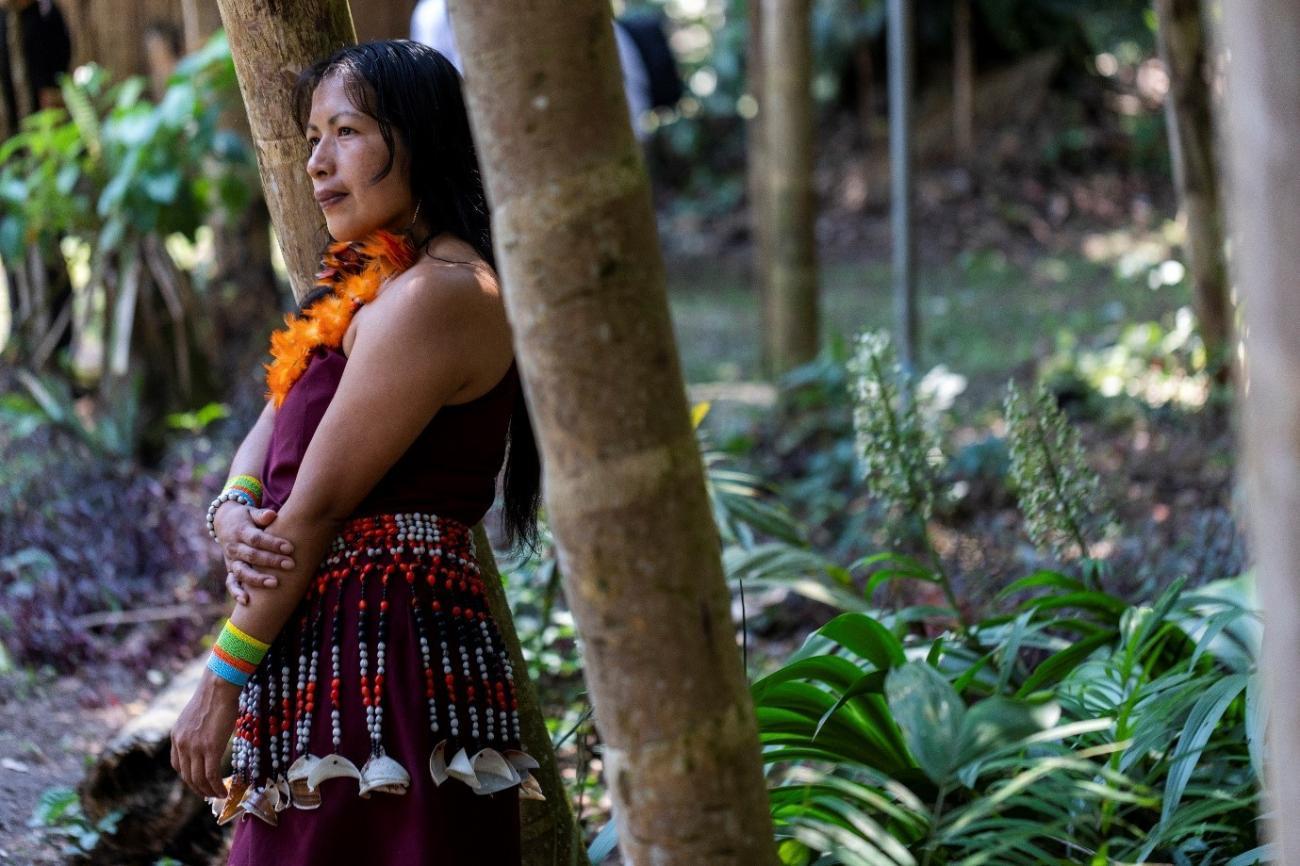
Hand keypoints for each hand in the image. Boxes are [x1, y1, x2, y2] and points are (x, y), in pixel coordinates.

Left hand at [171, 669, 240, 798]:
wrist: (219, 685)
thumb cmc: (214, 694)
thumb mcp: (196, 715)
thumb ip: (196, 730)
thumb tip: (208, 737)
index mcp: (176, 736)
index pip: (177, 765)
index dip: (188, 777)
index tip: (199, 782)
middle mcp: (182, 744)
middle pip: (187, 776)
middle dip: (198, 789)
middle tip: (210, 794)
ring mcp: (195, 747)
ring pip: (199, 779)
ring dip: (209, 791)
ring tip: (219, 795)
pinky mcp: (211, 748)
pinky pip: (212, 775)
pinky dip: (217, 787)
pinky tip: (224, 791)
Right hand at [214, 502, 293, 603]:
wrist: (224, 523)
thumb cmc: (246, 518)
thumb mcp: (251, 512)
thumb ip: (261, 515)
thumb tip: (272, 515)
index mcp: (241, 531)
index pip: (257, 539)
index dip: (273, 543)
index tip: (290, 547)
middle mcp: (234, 547)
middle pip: (252, 556)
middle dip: (271, 561)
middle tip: (291, 565)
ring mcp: (231, 561)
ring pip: (242, 572)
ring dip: (257, 579)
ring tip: (275, 583)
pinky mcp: (230, 570)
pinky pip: (231, 583)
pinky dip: (237, 592)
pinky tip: (247, 601)